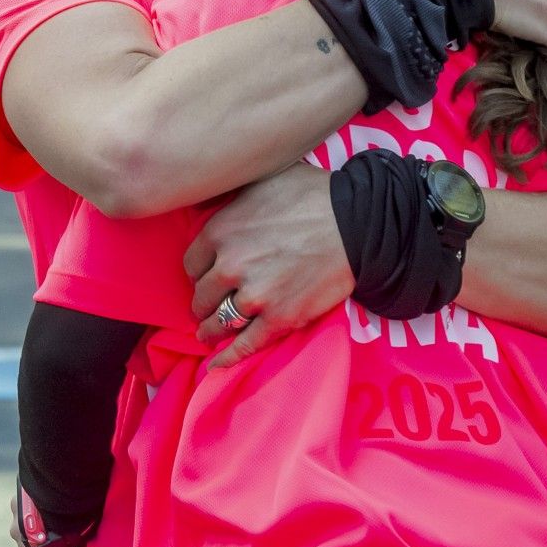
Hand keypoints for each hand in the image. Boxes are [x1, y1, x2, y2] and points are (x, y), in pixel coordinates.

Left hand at [185, 164, 353, 369]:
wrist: (356, 224)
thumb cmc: (312, 194)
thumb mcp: (262, 179)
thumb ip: (231, 196)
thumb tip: (215, 196)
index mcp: (221, 231)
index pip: (191, 264)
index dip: (199, 272)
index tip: (206, 276)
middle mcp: (230, 266)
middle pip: (201, 296)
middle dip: (204, 302)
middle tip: (209, 305)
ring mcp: (254, 296)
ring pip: (218, 323)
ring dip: (211, 330)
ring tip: (209, 334)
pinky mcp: (279, 319)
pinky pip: (245, 345)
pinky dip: (228, 359)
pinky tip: (216, 366)